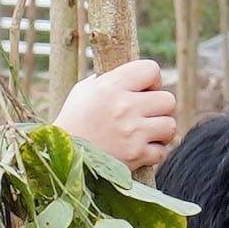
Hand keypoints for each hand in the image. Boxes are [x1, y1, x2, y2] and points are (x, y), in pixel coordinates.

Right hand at [56, 57, 180, 175]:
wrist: (58, 158)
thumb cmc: (72, 122)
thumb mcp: (84, 91)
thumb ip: (109, 80)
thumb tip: (133, 76)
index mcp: (111, 86)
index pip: (151, 69)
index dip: (152, 80)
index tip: (144, 90)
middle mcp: (124, 107)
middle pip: (168, 99)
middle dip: (160, 108)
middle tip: (147, 115)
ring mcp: (132, 133)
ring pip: (170, 126)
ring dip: (161, 131)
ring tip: (146, 134)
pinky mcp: (135, 156)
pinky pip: (162, 152)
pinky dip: (154, 153)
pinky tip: (141, 150)